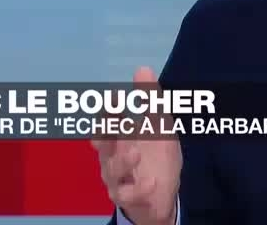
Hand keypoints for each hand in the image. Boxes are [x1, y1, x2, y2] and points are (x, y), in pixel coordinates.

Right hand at [93, 66, 181, 224]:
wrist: (162, 195)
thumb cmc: (154, 156)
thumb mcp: (159, 126)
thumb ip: (150, 100)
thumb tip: (142, 68)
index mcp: (118, 138)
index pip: (108, 123)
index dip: (109, 111)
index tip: (113, 97)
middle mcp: (112, 157)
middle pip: (104, 144)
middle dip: (108, 131)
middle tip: (116, 119)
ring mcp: (117, 179)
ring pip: (113, 169)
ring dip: (123, 160)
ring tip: (135, 151)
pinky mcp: (127, 198)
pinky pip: (128, 194)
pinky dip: (139, 188)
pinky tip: (151, 181)